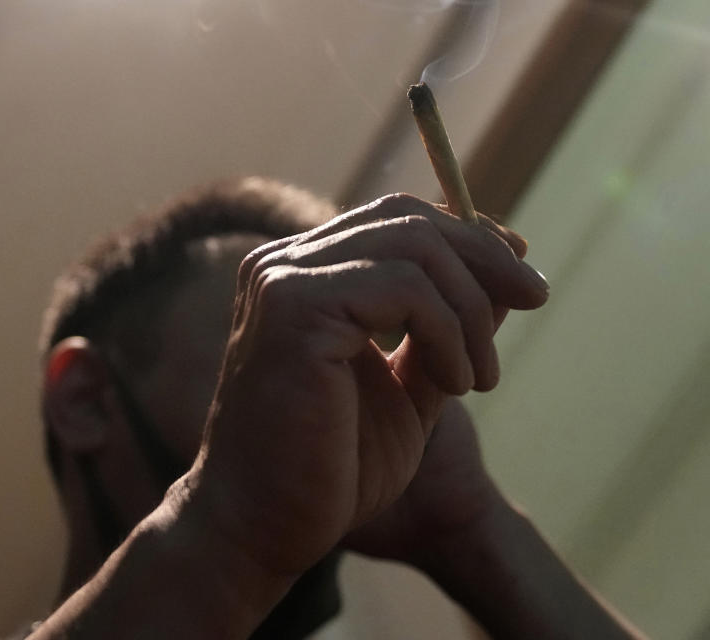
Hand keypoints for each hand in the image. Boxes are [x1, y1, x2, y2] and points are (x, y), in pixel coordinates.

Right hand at [176, 193, 547, 578]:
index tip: (522, 277)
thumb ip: (447, 328)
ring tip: (479, 377)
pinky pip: (405, 287)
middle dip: (486, 256)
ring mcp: (282, 279)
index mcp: (301, 275)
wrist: (262, 526)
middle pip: (409, 218)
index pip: (396, 220)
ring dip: (471, 308)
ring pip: (414, 244)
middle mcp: (282, 263)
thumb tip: (509, 276)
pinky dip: (449, 331)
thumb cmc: (330, 467)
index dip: (469, 237)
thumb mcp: (410, 385)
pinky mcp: (295, 307)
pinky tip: (456, 385)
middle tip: (537, 299)